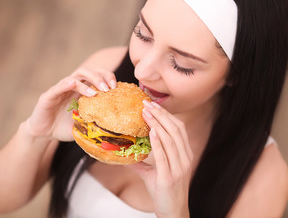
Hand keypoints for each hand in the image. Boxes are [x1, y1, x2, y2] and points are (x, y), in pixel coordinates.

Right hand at [23, 67, 116, 140]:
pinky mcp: (48, 96)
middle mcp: (71, 86)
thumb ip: (95, 122)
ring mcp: (60, 90)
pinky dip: (66, 84)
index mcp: (81, 91)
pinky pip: (58, 87)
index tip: (116, 87)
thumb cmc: (64, 127)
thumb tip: (114, 127)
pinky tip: (73, 84)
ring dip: (87, 81)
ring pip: (75, 77)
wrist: (43, 134)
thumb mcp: (84, 125)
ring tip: (96, 92)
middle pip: (87, 72)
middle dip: (100, 77)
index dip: (107, 77)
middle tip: (109, 88)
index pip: (96, 76)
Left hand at [129, 100, 193, 217]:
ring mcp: (178, 168)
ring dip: (158, 124)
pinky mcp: (169, 177)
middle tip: (147, 104)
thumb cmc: (164, 191)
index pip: (178, 129)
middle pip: (175, 130)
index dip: (167, 115)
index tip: (154, 105)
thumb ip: (143, 163)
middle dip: (161, 115)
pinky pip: (164, 156)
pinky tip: (152, 131)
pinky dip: (158, 142)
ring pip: (171, 140)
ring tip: (147, 113)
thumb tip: (127, 155)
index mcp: (184, 155)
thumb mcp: (155, 173)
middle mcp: (184, 158)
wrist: (172, 212)